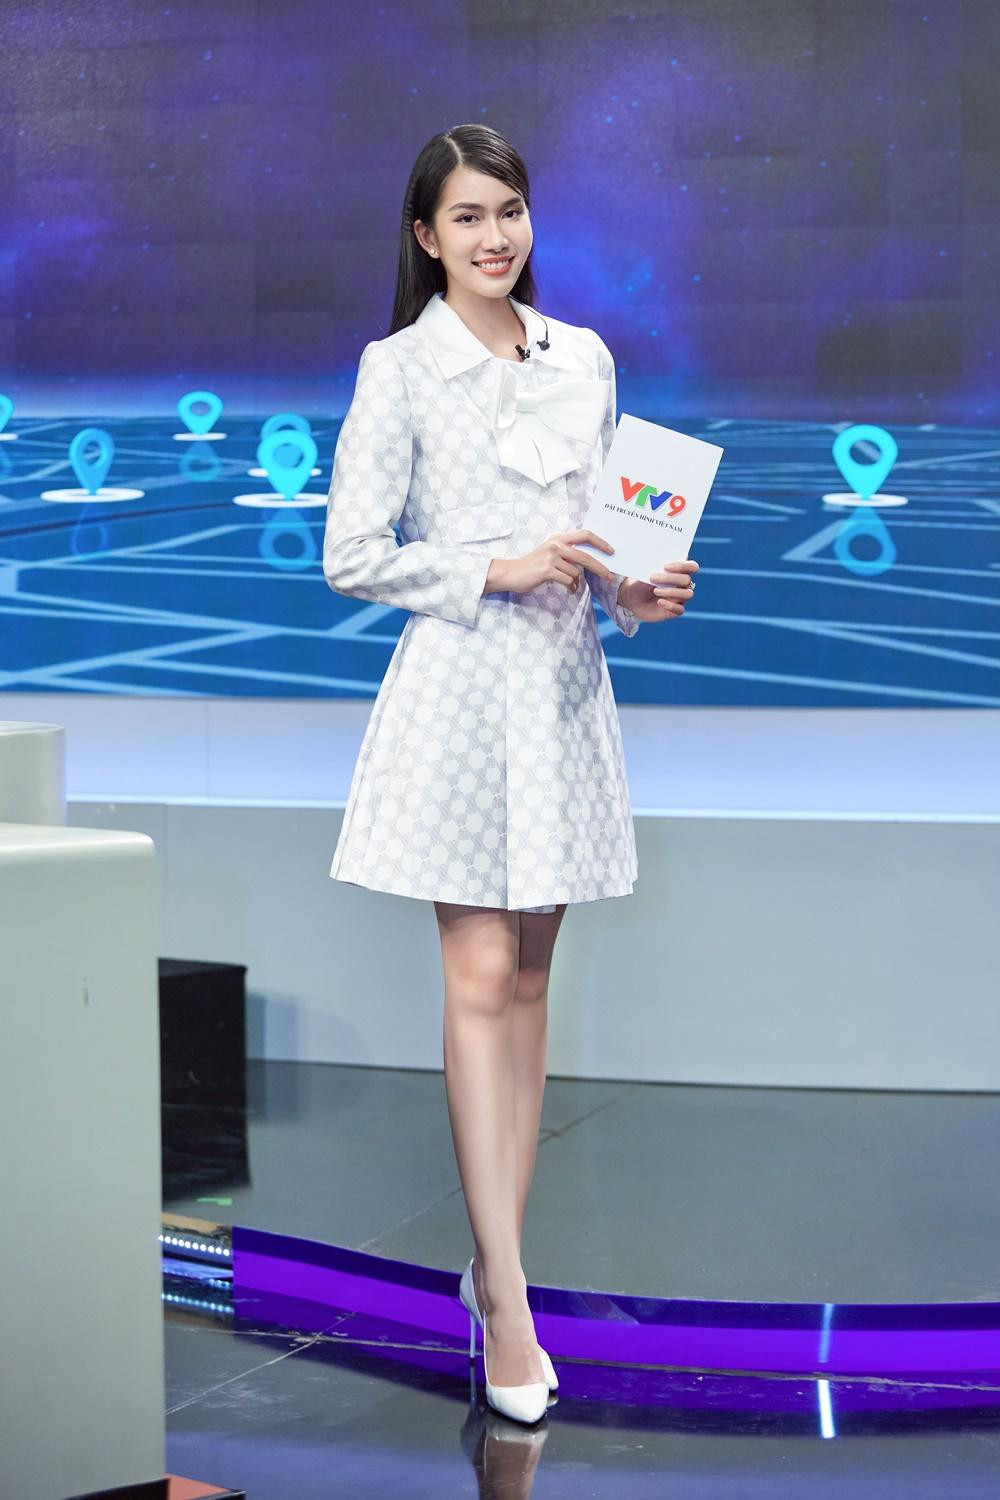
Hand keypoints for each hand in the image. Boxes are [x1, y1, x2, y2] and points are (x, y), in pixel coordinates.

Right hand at [487, 529, 617, 595]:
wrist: (511, 573)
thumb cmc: (533, 566)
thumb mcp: (551, 554)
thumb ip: (567, 554)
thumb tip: (587, 564)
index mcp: (559, 538)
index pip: (585, 534)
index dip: (600, 542)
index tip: (611, 551)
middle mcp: (556, 544)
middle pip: (585, 556)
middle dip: (600, 568)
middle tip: (609, 576)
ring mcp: (551, 557)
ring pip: (576, 572)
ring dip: (576, 583)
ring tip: (571, 587)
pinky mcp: (547, 569)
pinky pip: (568, 580)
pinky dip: (570, 588)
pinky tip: (568, 590)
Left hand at [620, 559, 698, 621]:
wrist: (632, 599)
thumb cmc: (641, 583)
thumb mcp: (645, 574)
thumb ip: (655, 567)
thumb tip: (660, 561)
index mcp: (680, 572)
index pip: (692, 567)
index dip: (682, 566)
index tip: (665, 566)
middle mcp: (683, 585)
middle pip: (687, 580)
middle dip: (670, 578)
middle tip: (652, 577)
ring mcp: (680, 598)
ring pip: (687, 594)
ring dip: (671, 591)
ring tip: (655, 590)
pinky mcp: (675, 611)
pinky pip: (680, 609)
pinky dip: (670, 605)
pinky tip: (659, 602)